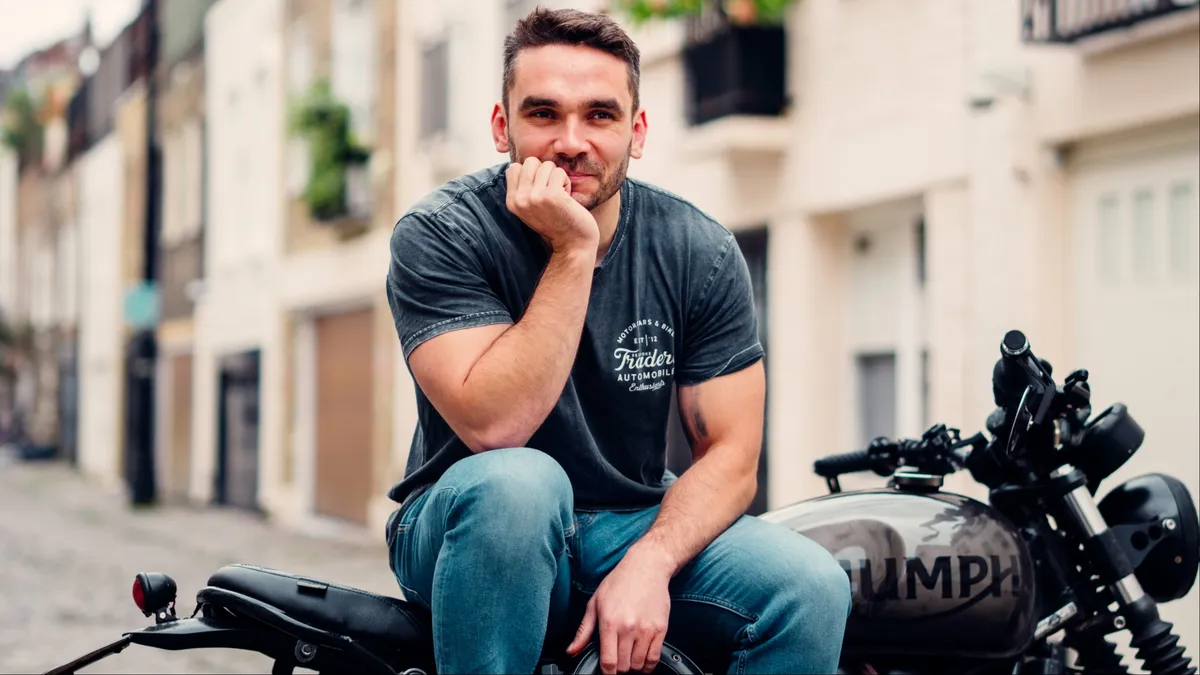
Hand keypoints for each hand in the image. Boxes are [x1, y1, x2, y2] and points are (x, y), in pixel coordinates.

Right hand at [505, 157, 598, 253]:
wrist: (573, 244)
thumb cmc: (556, 223)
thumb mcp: (531, 207)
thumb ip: (524, 188)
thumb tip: (525, 163)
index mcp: (512, 202)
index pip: (514, 168)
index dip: (531, 173)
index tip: (540, 189)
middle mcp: (520, 199)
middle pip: (530, 162)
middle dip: (544, 172)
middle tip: (551, 191)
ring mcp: (534, 197)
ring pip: (547, 165)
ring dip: (557, 178)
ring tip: (560, 196)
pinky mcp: (551, 195)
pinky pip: (560, 172)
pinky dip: (567, 182)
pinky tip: (567, 199)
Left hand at [566, 549, 672, 673]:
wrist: (647, 567)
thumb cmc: (620, 582)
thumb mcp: (595, 603)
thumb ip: (584, 631)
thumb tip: (572, 650)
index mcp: (609, 622)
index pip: (608, 662)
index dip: (606, 673)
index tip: (606, 671)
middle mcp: (628, 628)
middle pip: (623, 666)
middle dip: (618, 668)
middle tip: (616, 660)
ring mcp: (646, 629)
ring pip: (639, 665)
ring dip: (632, 666)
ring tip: (628, 657)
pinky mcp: (661, 629)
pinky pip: (654, 658)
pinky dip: (648, 665)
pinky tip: (642, 659)